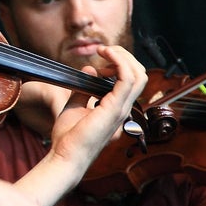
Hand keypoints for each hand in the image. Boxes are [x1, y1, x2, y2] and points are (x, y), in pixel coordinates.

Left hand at [50, 45, 147, 167]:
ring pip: (138, 74)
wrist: (66, 155)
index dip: (120, 64)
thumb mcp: (74, 106)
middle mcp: (123, 109)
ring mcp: (121, 109)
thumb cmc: (69, 137)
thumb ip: (82, 89)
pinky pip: (126, 78)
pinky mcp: (114, 108)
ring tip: (104, 50)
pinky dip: (119, 62)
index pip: (131, 82)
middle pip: (139, 75)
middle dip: (124, 56)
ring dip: (122, 56)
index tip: (101, 59)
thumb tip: (89, 70)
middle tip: (104, 50)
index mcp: (116, 109)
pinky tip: (106, 55)